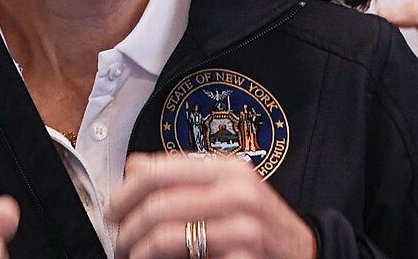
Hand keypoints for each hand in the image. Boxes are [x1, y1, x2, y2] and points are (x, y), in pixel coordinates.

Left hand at [107, 153, 315, 258]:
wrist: (305, 254)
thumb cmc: (259, 224)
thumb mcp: (228, 190)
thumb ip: (184, 177)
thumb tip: (133, 167)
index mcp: (226, 168)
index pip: (157, 170)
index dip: (125, 191)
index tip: (112, 209)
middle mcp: (235, 192)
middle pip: (157, 204)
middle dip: (127, 228)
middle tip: (118, 241)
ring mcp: (242, 227)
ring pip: (166, 236)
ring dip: (138, 251)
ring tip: (132, 257)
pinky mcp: (244, 256)